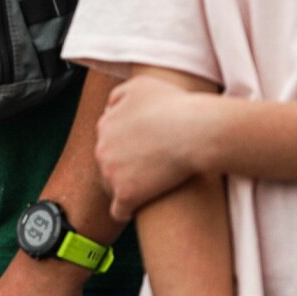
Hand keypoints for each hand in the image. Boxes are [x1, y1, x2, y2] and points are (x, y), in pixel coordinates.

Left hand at [97, 75, 213, 220]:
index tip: (142, 149)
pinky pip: (118, 210)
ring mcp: (111, 173)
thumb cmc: (174, 106)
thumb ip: (119, 95)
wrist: (195, 131)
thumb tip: (110, 106)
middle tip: (147, 168)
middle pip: (106, 162)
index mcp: (104, 124)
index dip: (125, 144)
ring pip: (110, 185)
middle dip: (122, 165)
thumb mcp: (140, 85)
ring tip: (146, 188)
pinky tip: (137, 209)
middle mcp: (102, 148)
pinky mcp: (125, 194)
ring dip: (124, 186)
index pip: (108, 139)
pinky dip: (126, 210)